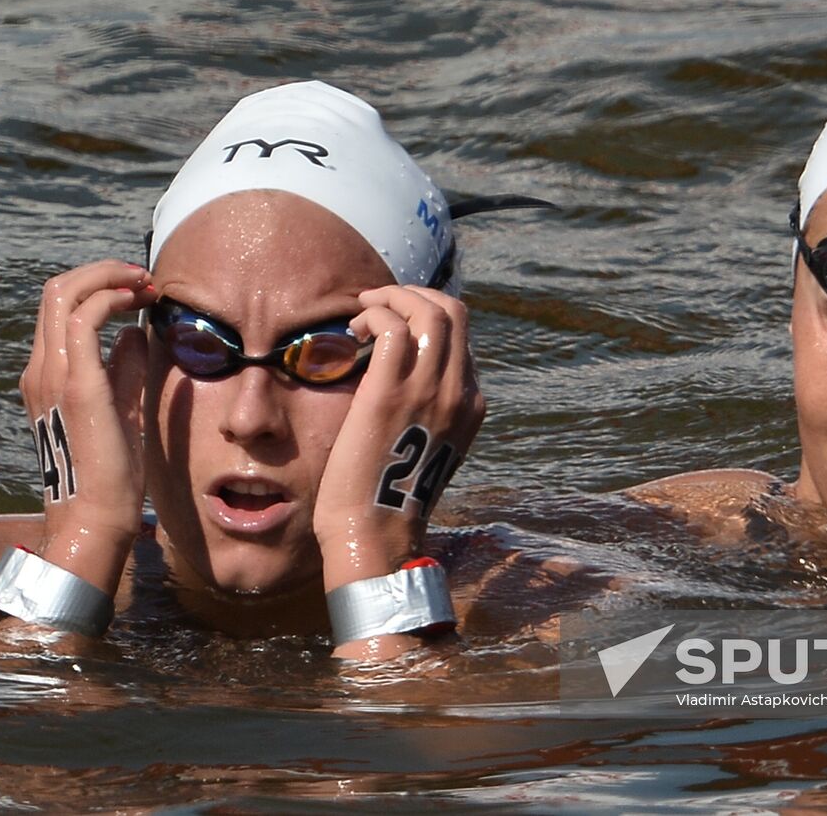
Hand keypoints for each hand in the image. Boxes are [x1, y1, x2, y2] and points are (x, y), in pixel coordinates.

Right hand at [17, 259, 157, 594]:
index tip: (139, 290)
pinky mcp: (76, 384)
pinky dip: (110, 297)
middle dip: (103, 272)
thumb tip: (133, 333)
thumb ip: (123, 369)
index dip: (98, 285)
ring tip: (145, 284)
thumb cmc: (111, 472)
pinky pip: (84, 318)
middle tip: (144, 278)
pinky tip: (136, 302)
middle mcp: (41, 369)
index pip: (61, 308)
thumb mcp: (121, 407)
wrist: (96, 517)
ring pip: (63, 294)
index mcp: (47, 375)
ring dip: (109, 277)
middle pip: (56, 291)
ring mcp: (51, 375)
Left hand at [313, 285, 484, 594]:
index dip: (428, 318)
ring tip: (364, 308)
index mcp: (471, 406)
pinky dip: (376, 314)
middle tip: (382, 301)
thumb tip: (402, 383)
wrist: (375, 532)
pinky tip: (356, 328)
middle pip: (455, 312)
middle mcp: (457, 393)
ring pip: (428, 311)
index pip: (462, 340)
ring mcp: (428, 391)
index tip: (395, 321)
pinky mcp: (390, 393)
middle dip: (416, 293)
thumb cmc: (387, 498)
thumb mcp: (427, 449)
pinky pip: (394, 327)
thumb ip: (427, 413)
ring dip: (393, 296)